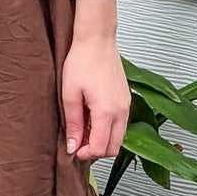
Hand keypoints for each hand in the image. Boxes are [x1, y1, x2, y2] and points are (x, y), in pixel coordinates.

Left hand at [60, 39, 130, 163]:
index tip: (74, 150)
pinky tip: (93, 119)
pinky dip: (109, 129)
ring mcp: (126, 106)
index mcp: (106, 111)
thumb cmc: (82, 62)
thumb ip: (73, 124)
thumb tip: (73, 145)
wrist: (97, 41)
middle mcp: (121, 111)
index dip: (86, 154)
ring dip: (103, 140)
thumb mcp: (70, 95)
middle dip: (96, 151)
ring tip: (84, 129)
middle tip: (79, 143)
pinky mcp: (127, 100)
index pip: (101, 148)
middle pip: (114, 148)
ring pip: (119, 138)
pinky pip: (121, 125)